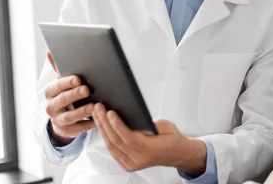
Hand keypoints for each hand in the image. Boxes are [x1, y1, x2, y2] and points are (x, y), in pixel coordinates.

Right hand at [44, 52, 94, 145]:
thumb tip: (49, 51)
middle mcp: (51, 107)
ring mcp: (58, 121)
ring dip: (82, 111)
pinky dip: (88, 124)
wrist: (60, 119)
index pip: (57, 86)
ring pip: (70, 116)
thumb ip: (58, 68)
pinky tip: (98, 120)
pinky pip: (78, 128)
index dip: (67, 82)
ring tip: (94, 106)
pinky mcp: (67, 131)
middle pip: (63, 100)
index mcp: (50, 92)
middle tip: (87, 89)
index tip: (78, 79)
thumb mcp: (61, 83)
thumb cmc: (65, 95)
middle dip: (75, 94)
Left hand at [92, 103, 206, 175]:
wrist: (175, 154)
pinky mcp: (127, 165)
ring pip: (111, 146)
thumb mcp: (167, 126)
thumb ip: (151, 122)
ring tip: (97, 113)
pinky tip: (101, 125)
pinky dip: (105, 137)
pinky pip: (112, 150)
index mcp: (150, 150)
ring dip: (102, 128)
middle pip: (116, 141)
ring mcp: (132, 164)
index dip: (118, 125)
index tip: (110, 112)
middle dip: (105, 122)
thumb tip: (133, 113)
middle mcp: (139, 159)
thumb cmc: (171, 137)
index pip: (129, 138)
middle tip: (98, 107)